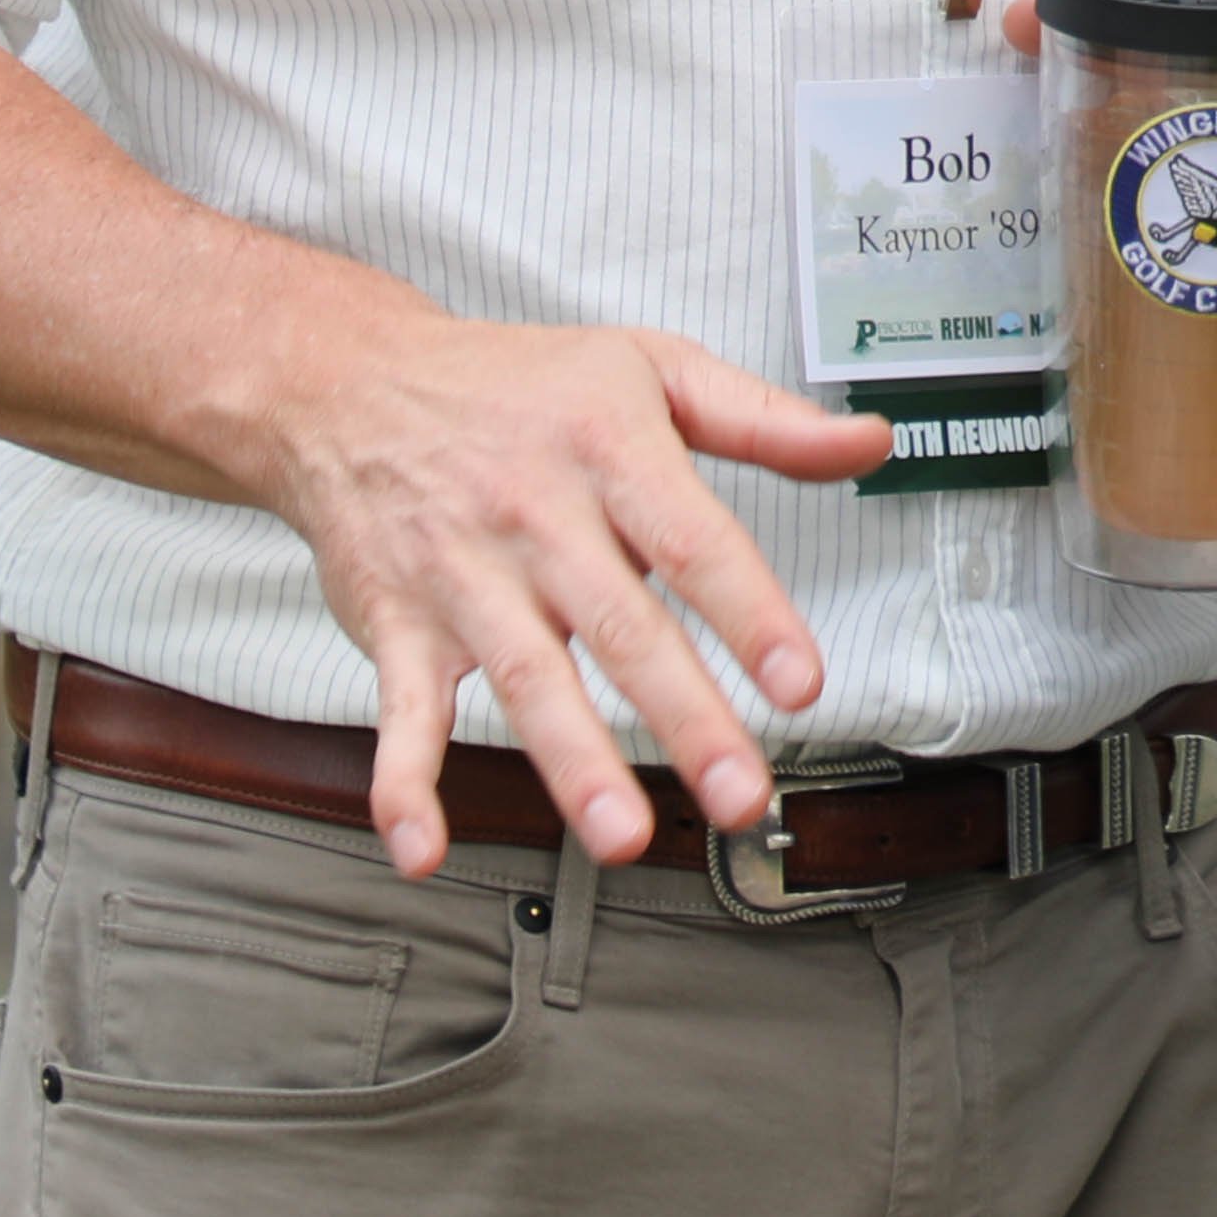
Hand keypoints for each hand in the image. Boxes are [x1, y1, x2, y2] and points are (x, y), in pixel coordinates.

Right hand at [246, 312, 888, 879]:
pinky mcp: (397, 626)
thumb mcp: (649, 369)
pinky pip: (399, 713)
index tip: (800, 682)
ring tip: (623, 836)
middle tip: (742, 794)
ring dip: (573, 763)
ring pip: (525, 677)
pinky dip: (404, 783)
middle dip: (684, 717)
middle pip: (621, 627)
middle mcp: (535, 515)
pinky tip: (422, 847)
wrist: (348, 383)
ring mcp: (462, 576)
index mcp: (607, 449)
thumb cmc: (517, 383)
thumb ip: (765, 420)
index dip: (750, 613)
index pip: (693, 540)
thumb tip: (868, 442)